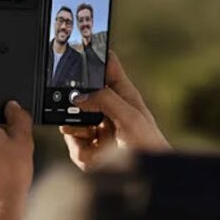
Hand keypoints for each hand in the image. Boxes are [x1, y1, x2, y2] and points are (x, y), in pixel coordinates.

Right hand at [59, 51, 169, 169]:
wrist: (148, 177)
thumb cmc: (148, 145)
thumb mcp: (130, 117)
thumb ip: (105, 100)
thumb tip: (79, 96)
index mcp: (123, 94)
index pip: (107, 67)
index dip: (96, 54)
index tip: (83, 42)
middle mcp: (107, 109)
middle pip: (82, 91)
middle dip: (73, 95)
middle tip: (70, 99)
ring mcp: (96, 128)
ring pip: (72, 116)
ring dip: (72, 121)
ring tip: (83, 128)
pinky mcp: (88, 147)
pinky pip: (71, 139)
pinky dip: (75, 143)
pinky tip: (88, 148)